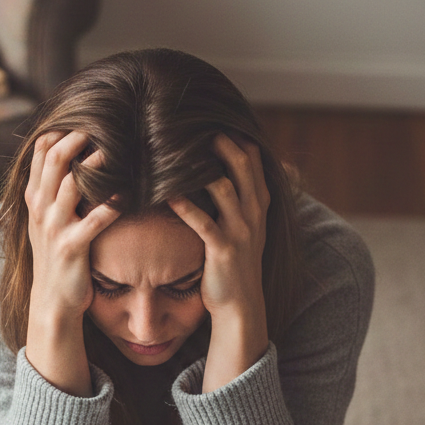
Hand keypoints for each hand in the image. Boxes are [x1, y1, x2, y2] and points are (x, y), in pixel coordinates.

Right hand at [24, 131, 118, 395]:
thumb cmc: (60, 260)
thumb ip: (56, 193)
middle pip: (54, 159)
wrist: (53, 303)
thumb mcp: (48, 223)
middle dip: (77, 137)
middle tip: (103, 122)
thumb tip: (74, 161)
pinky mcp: (71, 248)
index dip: (61, 130)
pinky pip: (93, 221)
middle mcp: (41, 209)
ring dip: (92, 164)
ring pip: (70, 184)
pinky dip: (110, 205)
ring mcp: (54, 228)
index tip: (86, 116)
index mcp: (36, 199)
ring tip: (114, 148)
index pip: (41, 152)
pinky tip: (128, 194)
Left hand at [168, 135, 269, 390]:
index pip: (252, 159)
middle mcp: (254, 213)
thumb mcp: (245, 228)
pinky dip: (183, 204)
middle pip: (241, 163)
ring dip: (198, 167)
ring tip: (172, 149)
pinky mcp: (221, 249)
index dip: (235, 136)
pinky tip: (165, 193)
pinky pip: (202, 221)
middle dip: (220, 141)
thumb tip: (223, 173)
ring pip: (223, 186)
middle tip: (193, 123)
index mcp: (259, 204)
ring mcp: (240, 230)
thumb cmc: (234, 265)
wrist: (240, 306)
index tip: (211, 118)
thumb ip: (239, 199)